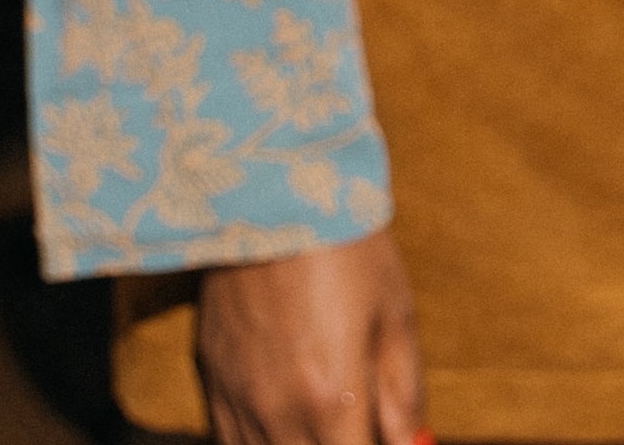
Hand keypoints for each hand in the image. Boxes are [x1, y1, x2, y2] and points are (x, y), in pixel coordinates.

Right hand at [193, 233, 424, 444]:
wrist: (272, 202)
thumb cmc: (347, 251)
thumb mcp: (395, 314)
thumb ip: (403, 391)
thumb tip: (412, 442)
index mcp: (333, 399)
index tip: (387, 437)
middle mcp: (278, 415)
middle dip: (341, 444)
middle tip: (358, 422)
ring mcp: (237, 405)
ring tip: (326, 419)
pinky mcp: (210, 388)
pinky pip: (230, 444)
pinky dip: (261, 443)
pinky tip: (287, 421)